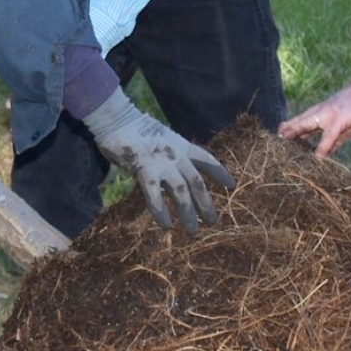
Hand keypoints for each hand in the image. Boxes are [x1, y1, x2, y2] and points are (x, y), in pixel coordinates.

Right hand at [81, 92, 232, 232]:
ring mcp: (162, 163)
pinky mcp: (145, 171)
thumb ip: (169, 152)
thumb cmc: (135, 127)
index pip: (207, 160)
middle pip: (197, 182)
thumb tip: (173, 168)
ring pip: (181, 192)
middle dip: (206, 203)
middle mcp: (176, 155)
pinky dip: (161, 212)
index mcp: (182, 144)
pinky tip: (166, 226)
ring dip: (188, 213)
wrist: (118, 118)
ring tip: (193, 231)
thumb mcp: (161, 136)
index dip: (220, 173)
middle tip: (213, 221)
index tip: (232, 185)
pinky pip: (155, 196)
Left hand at [279, 77, 350, 158]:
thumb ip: (333, 140)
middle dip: (284, 133)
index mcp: (317, 113)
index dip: (286, 132)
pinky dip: (322, 147)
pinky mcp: (339, 119)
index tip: (275, 143)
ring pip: (306, 125)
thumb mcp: (343, 126)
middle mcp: (319, 113)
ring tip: (282, 147)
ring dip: (294, 135)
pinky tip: (317, 158)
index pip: (297, 122)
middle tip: (269, 144)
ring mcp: (328, 115)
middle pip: (296, 123)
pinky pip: (328, 136)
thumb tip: (325, 154)